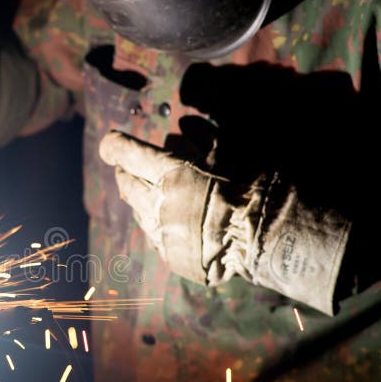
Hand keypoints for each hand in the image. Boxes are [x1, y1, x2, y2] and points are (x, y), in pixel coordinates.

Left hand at [99, 130, 350, 314]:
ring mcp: (164, 236)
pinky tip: (161, 219)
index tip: (109, 142)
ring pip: (138, 212)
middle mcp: (160, 207)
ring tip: (141, 191)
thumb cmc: (257, 190)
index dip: (116, 146)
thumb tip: (184, 124)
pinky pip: (155, 236)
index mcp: (172, 177)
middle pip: (128, 185)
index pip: (130, 154)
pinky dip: (155, 223)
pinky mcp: (173, 258)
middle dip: (124, 172)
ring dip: (138, 199)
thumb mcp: (234, 154)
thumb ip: (204, 138)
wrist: (271, 242)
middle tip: (124, 166)